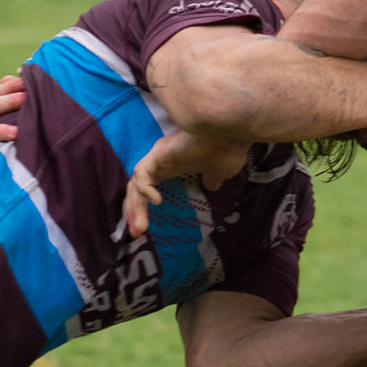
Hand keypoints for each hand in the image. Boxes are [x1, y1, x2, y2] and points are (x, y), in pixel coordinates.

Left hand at [123, 129, 250, 236]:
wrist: (232, 132)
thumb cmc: (227, 148)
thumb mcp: (220, 171)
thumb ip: (212, 179)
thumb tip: (212, 186)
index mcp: (170, 168)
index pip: (146, 191)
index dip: (142, 209)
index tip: (144, 231)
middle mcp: (160, 163)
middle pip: (135, 190)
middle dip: (134, 212)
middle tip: (136, 234)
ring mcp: (158, 157)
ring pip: (135, 184)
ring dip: (135, 207)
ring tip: (141, 228)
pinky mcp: (160, 152)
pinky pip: (142, 173)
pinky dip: (144, 188)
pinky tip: (156, 201)